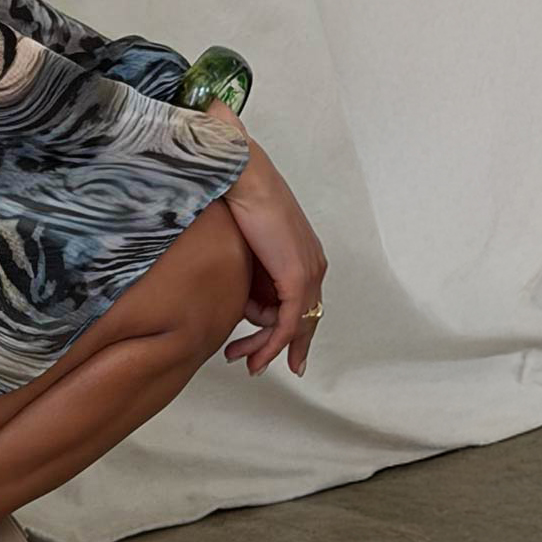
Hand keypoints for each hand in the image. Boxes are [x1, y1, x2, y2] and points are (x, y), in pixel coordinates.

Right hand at [202, 99, 325, 377]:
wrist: (241, 177)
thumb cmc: (234, 196)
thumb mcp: (240, 239)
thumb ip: (243, 264)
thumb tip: (228, 284)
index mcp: (302, 253)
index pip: (299, 303)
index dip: (283, 331)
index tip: (262, 348)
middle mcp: (313, 266)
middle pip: (301, 321)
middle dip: (276, 348)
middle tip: (250, 364)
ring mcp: (308, 273)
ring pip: (292, 327)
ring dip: (264, 348)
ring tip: (239, 358)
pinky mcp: (297, 278)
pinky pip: (286, 323)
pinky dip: (270, 344)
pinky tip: (252, 355)